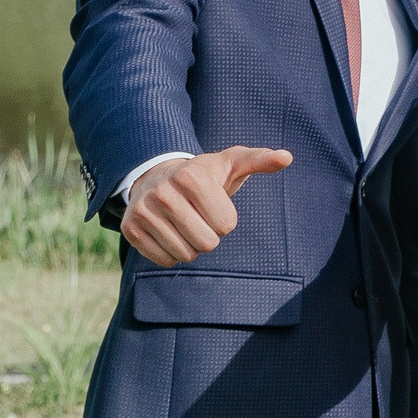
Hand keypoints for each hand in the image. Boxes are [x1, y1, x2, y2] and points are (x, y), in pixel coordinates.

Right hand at [121, 146, 292, 266]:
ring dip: (192, 245)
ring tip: (185, 223)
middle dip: (210, 235)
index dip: (225, 219)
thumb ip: (261, 161)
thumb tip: (287, 157)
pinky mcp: (130, 229)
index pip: (226, 225)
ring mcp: (143, 211)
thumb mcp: (233, 163)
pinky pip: (165, 260)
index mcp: (191, 176)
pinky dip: (173, 252)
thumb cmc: (205, 175)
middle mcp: (163, 192)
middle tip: (200, 217)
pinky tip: (170, 232)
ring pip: (185, 254)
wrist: (158, 178)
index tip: (214, 204)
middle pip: (207, 243)